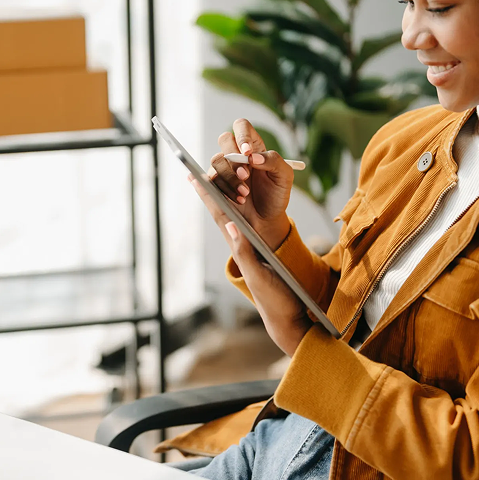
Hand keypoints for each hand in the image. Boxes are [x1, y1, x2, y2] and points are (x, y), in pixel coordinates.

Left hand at [189, 175, 311, 355]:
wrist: (286, 315)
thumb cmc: (273, 298)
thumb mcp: (258, 275)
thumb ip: (245, 251)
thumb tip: (231, 224)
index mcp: (237, 247)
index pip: (218, 216)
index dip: (206, 195)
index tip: (193, 174)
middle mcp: (239, 243)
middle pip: (222, 209)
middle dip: (214, 186)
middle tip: (208, 164)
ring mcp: (247, 246)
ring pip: (232, 213)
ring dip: (228, 192)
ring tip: (225, 172)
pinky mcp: (257, 250)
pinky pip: (245, 223)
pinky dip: (241, 206)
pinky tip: (241, 194)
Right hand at [206, 119, 293, 247]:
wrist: (266, 219)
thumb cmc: (276, 195)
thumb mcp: (284, 177)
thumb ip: (274, 160)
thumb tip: (253, 157)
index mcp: (254, 147)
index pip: (242, 127)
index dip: (242, 135)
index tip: (247, 153)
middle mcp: (236, 154)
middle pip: (224, 139)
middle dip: (233, 157)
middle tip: (246, 175)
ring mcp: (224, 168)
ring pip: (216, 161)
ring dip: (230, 177)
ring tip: (245, 193)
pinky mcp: (216, 183)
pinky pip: (212, 180)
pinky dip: (225, 190)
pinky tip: (239, 199)